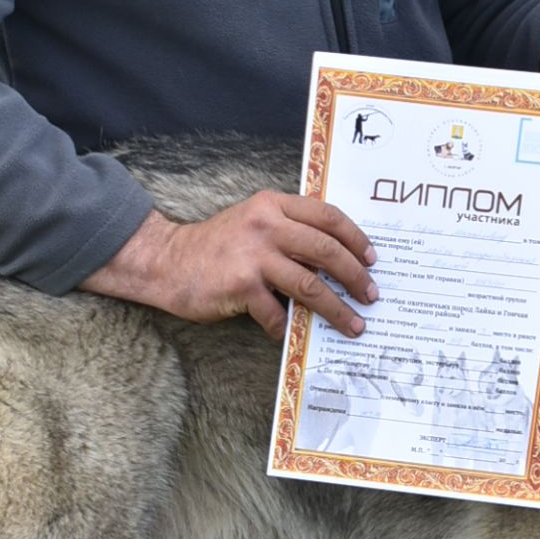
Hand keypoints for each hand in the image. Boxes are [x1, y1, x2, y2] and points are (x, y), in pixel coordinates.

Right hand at [80, 195, 377, 339]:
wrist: (167, 261)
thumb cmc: (216, 246)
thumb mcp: (253, 221)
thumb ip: (288, 229)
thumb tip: (334, 257)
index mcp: (273, 205)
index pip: (327, 216)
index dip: (355, 238)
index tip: (372, 259)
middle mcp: (266, 225)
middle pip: (326, 250)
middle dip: (355, 276)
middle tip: (371, 295)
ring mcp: (253, 255)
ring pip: (310, 285)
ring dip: (337, 309)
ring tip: (353, 324)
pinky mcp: (240, 285)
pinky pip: (276, 312)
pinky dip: (288, 327)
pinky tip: (292, 334)